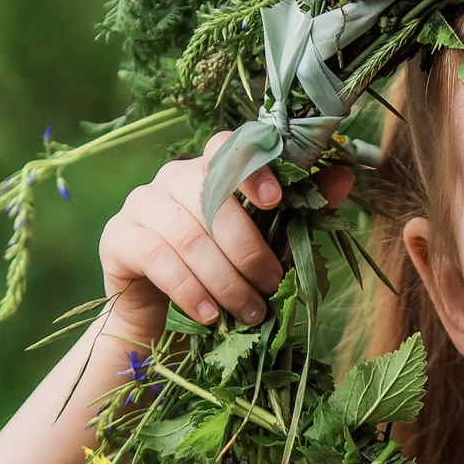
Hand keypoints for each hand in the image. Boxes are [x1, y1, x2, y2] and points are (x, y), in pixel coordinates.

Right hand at [99, 131, 352, 339]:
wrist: (159, 315)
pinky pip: (157, 259)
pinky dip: (189, 290)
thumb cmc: (219, 271)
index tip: (276, 201)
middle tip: (270, 289)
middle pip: (213, 201)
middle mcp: (172, 177)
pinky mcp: (118, 238)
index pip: (230, 148)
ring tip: (248, 312)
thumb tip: (345, 177)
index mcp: (211, 168)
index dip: (253, 169)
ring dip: (224, 279)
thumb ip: (299, 210)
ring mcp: (141, 204)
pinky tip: (208, 315)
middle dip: (249, 251)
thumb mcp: (263, 242)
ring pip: (188, 236)